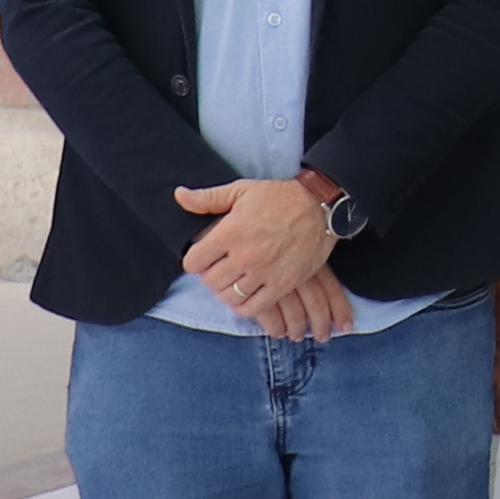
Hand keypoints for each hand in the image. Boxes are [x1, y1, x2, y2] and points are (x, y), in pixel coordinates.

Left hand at [172, 179, 351, 342]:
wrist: (320, 207)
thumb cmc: (280, 197)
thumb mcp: (242, 190)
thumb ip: (208, 198)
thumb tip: (179, 195)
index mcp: (230, 232)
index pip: (193, 262)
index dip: (195, 259)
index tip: (204, 256)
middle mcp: (244, 256)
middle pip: (210, 281)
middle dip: (211, 275)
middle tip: (221, 267)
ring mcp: (263, 273)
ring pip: (229, 296)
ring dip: (228, 290)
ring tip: (235, 280)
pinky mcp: (281, 285)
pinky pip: (252, 308)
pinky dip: (245, 306)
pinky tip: (247, 294)